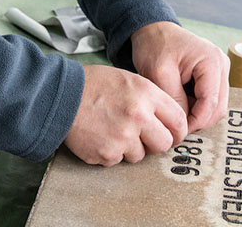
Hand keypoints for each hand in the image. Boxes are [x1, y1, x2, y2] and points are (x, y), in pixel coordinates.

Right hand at [63, 64, 187, 165]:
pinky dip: (110, 152)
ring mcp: (122, 137)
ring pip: (140, 156)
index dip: (178, 131)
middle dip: (156, 143)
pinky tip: (100, 136)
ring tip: (113, 130)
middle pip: (165, 144)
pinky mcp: (106, 153)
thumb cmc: (95, 85)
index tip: (173, 134)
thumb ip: (152, 100)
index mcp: (147, 94)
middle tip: (143, 137)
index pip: (179, 120)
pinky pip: (117, 161)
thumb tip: (170, 123)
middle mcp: (138, 117)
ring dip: (130, 148)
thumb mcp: (130, 80)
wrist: (62, 95)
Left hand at [130, 21, 229, 132]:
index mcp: (211, 61)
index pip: (211, 103)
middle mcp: (222, 65)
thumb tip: (184, 124)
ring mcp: (221, 70)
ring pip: (216, 106)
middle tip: (176, 127)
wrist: (154, 31)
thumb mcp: (159, 74)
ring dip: (198, 115)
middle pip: (218, 107)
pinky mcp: (215, 75)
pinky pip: (211, 100)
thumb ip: (175, 100)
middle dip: (198, 121)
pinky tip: (181, 104)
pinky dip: (197, 107)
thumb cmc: (155, 47)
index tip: (177, 130)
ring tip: (176, 112)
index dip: (195, 121)